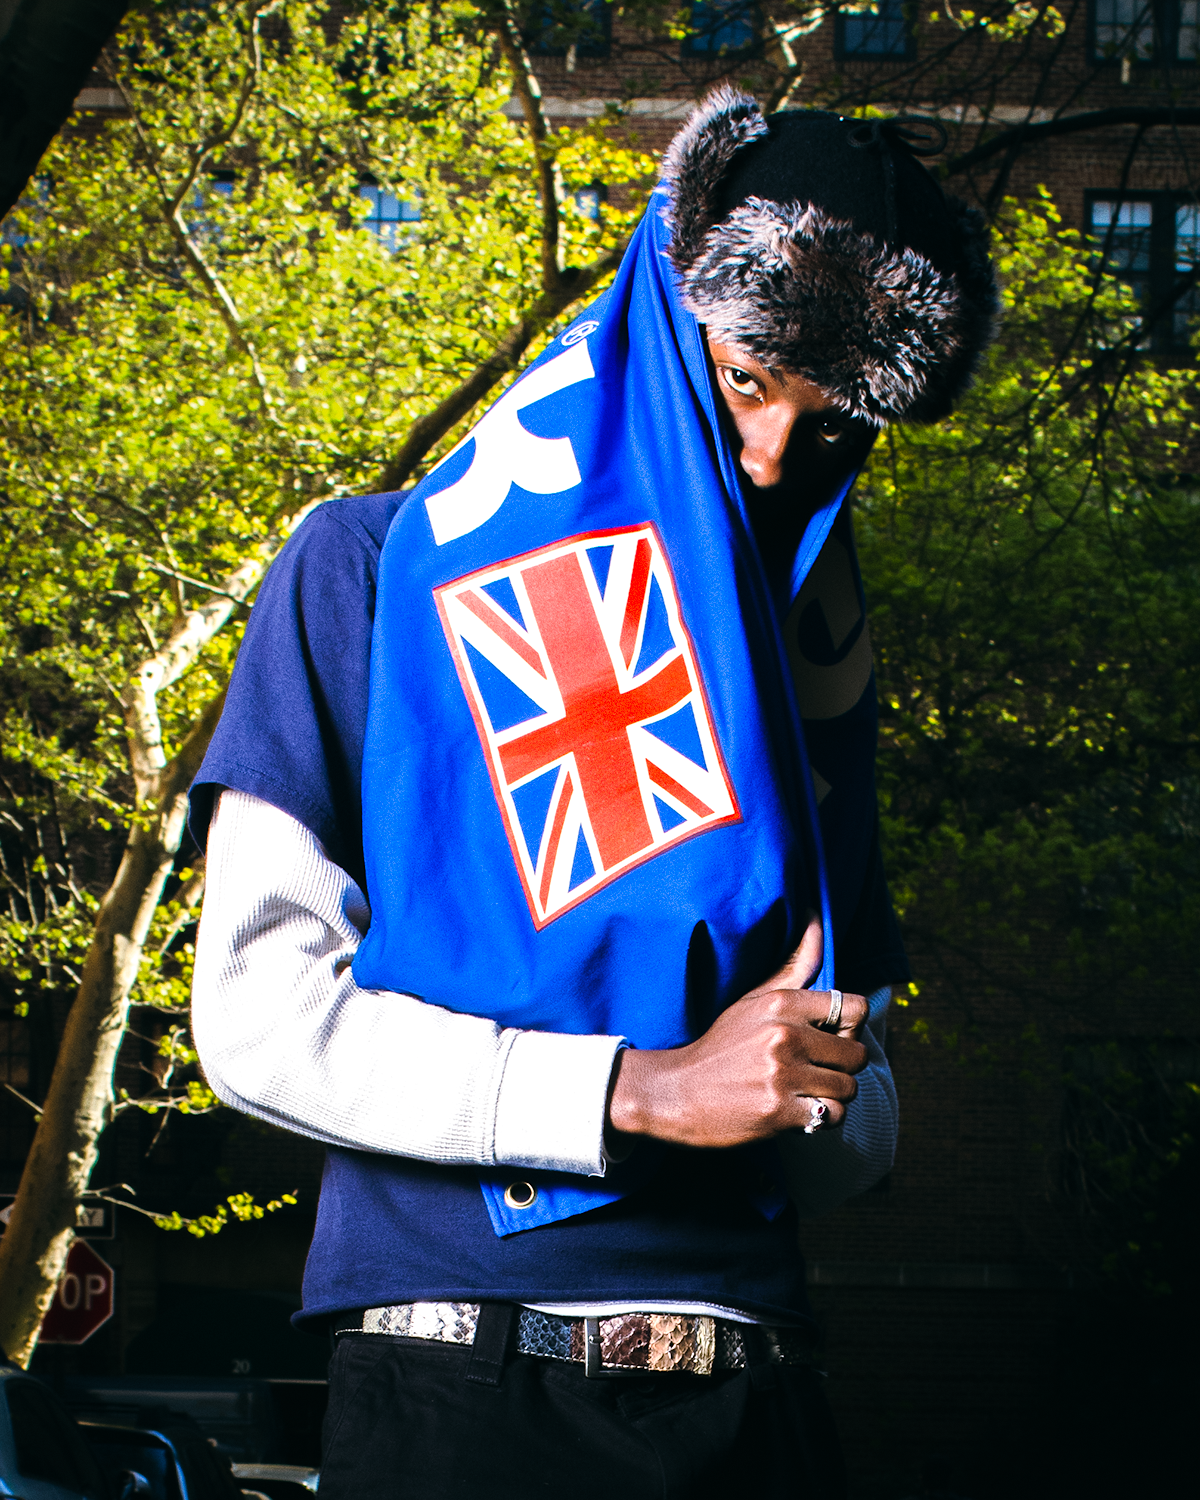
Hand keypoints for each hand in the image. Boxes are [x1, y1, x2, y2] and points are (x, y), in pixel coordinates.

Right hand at [607, 913, 867, 1148]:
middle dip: (843, 1067)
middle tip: (815, 1071)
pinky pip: (831, 1116)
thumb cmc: (721, 1045)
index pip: (856, 1008)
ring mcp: (782, 1074)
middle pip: (858, 1054)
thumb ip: (794, 965)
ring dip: (831, 1096)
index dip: (851, 1028)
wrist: (676, 1092)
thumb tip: (815, 917)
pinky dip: (819, 1118)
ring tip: (805, 1092)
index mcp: (781, 1004)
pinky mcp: (779, 1111)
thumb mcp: (754, 1000)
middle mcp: (784, 1035)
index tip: (829, 1039)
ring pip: (848, 1089)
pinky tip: (797, 1112)